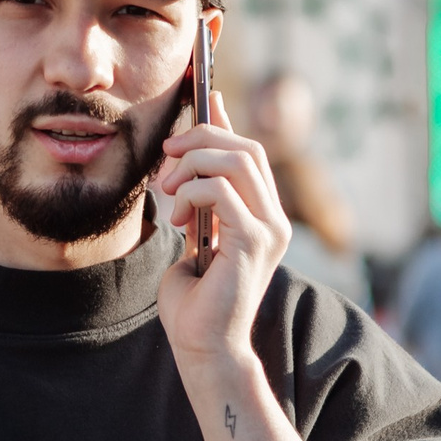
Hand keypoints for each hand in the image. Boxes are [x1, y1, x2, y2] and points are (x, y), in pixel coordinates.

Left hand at [153, 93, 290, 371]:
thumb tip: (186, 157)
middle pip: (244, 147)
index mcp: (261, 214)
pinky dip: (191, 192)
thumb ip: (195, 198)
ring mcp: (269, 229)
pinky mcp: (254, 242)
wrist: (202, 345)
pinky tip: (177, 217)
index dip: (223, 120)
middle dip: (200, 138)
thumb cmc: (194, 298)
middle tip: (166, 158)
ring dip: (192, 164)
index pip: (248, 150)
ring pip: (236, 160)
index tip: (200, 96)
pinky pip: (221, 191)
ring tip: (167, 190)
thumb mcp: (192, 235)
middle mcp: (273, 218)